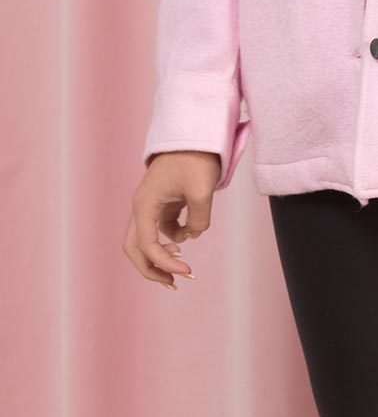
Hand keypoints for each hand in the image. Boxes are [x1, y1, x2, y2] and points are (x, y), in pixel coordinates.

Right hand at [123, 151, 222, 290]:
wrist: (196, 133)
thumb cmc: (196, 158)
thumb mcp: (203, 190)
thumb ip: (199, 220)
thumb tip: (195, 235)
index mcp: (144, 205)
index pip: (147, 245)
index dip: (165, 263)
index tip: (187, 271)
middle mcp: (142, 207)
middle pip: (135, 248)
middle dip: (152, 269)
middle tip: (174, 283)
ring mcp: (151, 204)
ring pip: (146, 240)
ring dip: (161, 258)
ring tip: (183, 270)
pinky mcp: (163, 202)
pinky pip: (160, 229)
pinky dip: (171, 240)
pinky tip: (187, 238)